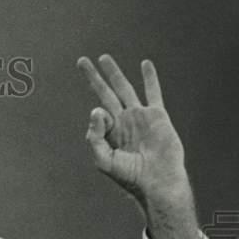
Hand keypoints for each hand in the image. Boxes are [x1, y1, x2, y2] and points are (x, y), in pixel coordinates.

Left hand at [77, 54, 188, 204]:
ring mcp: (139, 116)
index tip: (105, 119)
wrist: (157, 181)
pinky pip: (153, 92)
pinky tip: (145, 64)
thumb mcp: (104, 160)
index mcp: (109, 133)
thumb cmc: (130, 176)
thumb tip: (96, 109)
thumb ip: (95, 137)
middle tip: (81, 61)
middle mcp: (123, 121)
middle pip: (105, 93)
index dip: (98, 116)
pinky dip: (150, 78)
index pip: (97, 114)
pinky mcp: (157, 115)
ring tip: (104, 58)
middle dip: (94, 77)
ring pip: (124, 88)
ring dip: (114, 73)